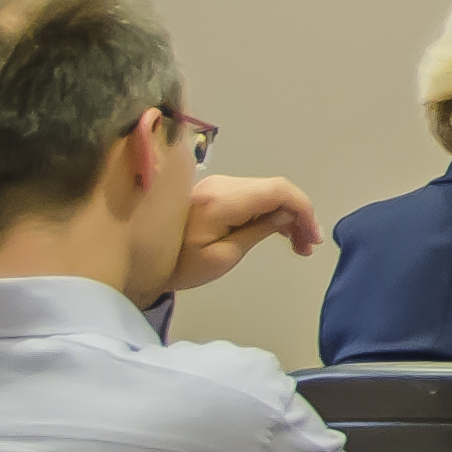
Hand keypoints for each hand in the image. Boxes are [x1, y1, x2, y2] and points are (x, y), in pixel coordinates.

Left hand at [172, 174, 321, 290]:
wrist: (139, 262)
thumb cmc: (178, 266)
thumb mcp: (223, 257)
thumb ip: (259, 231)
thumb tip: (289, 214)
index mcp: (221, 201)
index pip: (277, 190)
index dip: (303, 209)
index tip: (312, 235)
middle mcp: (221, 185)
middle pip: (276, 189)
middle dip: (299, 214)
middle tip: (308, 245)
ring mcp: (217, 185)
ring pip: (268, 191)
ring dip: (287, 213)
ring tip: (298, 243)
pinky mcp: (215, 191)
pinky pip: (254, 195)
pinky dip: (271, 210)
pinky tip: (279, 230)